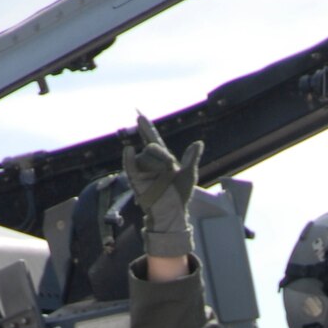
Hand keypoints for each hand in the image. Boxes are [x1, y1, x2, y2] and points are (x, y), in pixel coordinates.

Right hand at [123, 111, 203, 260]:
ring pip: (145, 155)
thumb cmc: (180, 196)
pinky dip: (128, 157)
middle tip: (170, 167)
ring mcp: (142, 169)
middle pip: (152, 147)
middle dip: (162, 155)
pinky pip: (130, 164)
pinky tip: (129, 150)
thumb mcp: (189, 175)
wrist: (172, 211)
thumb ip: (191, 158)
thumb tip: (198, 143)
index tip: (139, 116)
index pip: (153, 139)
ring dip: (156, 164)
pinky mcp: (135, 178)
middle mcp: (151, 162)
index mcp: (163, 159)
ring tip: (162, 176)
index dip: (146, 128)